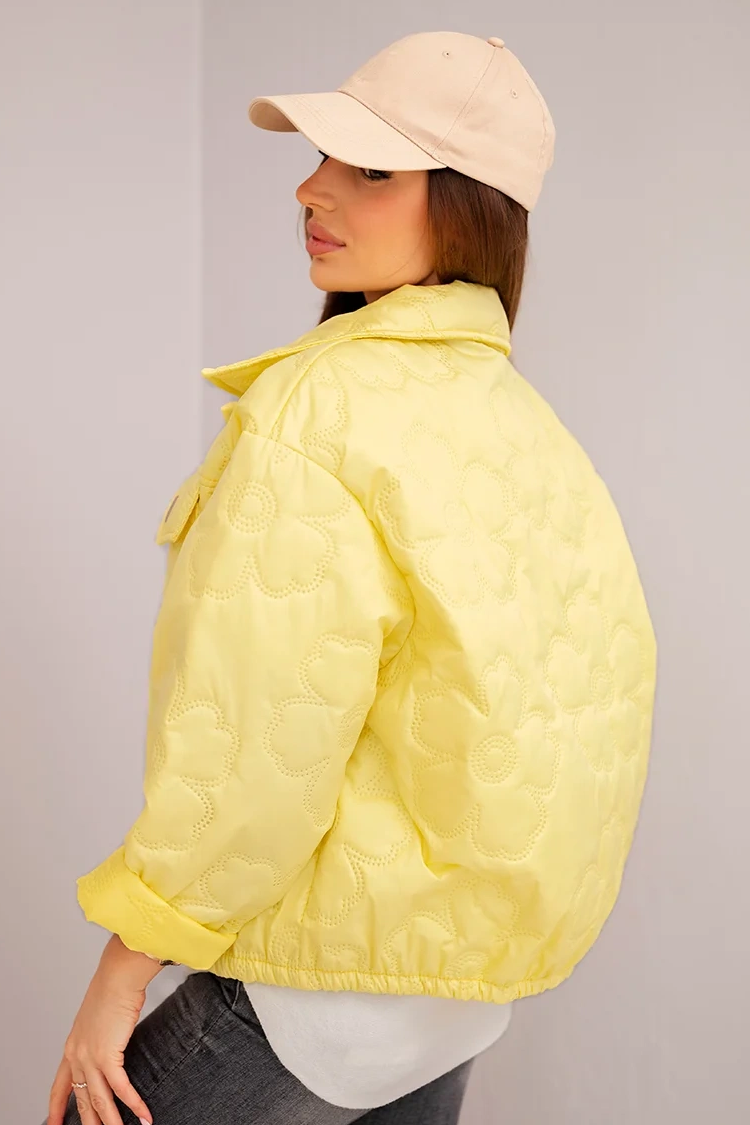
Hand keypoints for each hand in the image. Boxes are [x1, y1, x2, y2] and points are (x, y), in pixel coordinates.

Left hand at [48, 934, 163, 1124]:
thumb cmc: (113, 989)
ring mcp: (90, 1057)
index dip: (56, 1108)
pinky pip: (120, 1088)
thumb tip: (110, 1044)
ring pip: (99, 1100)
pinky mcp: (108, 1055)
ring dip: (112, 1121)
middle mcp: (77, 1054)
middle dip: (89, 1122)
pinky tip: (143, 1115)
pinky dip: (133, 1103)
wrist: (119, 976)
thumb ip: (99, 1036)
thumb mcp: (99, 1018)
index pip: (59, 1086)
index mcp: (72, 1046)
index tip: (53, 1124)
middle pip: (81, 1099)